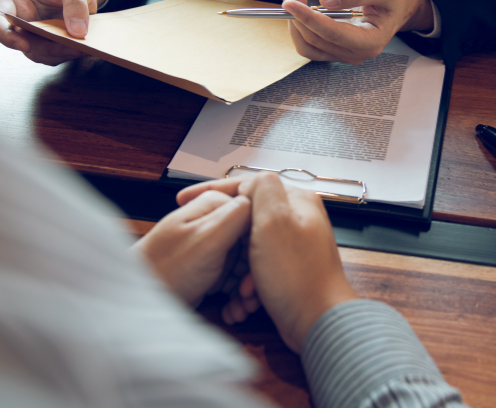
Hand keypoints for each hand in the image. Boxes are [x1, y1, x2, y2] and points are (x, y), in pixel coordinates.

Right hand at [0, 0, 108, 65]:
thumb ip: (75, 2)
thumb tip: (76, 30)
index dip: (5, 36)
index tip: (25, 45)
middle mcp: (20, 16)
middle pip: (21, 42)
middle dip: (44, 49)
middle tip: (70, 47)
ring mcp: (33, 31)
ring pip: (37, 52)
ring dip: (57, 54)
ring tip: (79, 48)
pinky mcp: (48, 40)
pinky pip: (52, 54)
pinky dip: (66, 54)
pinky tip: (80, 48)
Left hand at [133, 188, 250, 306]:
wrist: (141, 298)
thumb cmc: (168, 268)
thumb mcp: (207, 239)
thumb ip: (235, 216)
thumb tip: (259, 197)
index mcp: (215, 204)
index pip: (257, 217)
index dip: (262, 247)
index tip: (261, 274)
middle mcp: (214, 219)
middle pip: (252, 243)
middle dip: (255, 273)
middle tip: (250, 300)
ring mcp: (212, 243)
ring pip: (246, 263)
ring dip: (247, 289)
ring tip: (242, 309)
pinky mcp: (209, 265)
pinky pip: (234, 278)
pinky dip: (236, 295)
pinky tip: (233, 310)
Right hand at [179, 175, 357, 352]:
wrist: (319, 323)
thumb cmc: (298, 275)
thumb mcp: (273, 221)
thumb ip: (261, 189)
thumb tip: (250, 180)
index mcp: (294, 200)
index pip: (246, 185)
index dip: (213, 191)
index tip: (186, 199)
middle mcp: (296, 218)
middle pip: (245, 218)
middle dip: (227, 243)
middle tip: (213, 257)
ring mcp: (292, 244)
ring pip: (248, 246)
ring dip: (238, 270)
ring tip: (239, 290)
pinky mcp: (288, 267)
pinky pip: (257, 268)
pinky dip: (247, 284)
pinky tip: (244, 301)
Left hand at [278, 0, 434, 64]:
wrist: (398, 7)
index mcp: (370, 42)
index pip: (331, 32)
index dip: (308, 17)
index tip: (289, 2)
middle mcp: (356, 54)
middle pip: (315, 39)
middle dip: (296, 14)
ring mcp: (343, 55)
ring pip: (307, 45)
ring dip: (294, 22)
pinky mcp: (334, 51)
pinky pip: (309, 44)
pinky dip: (300, 26)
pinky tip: (299, 7)